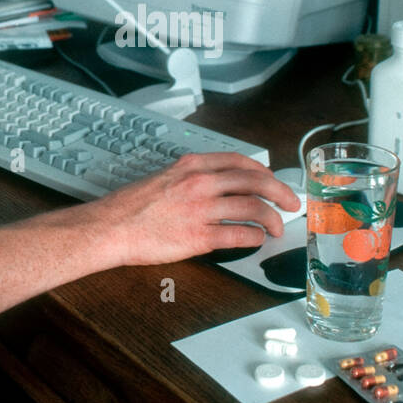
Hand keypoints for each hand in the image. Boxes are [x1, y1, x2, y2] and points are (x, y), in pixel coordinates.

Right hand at [77, 152, 302, 267]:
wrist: (110, 227)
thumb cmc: (131, 206)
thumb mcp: (164, 177)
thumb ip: (192, 178)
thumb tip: (217, 186)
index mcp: (192, 165)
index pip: (240, 162)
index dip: (262, 172)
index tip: (272, 180)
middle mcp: (201, 183)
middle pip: (255, 182)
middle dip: (280, 192)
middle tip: (291, 203)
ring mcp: (202, 209)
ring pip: (254, 208)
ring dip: (272, 219)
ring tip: (277, 228)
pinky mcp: (199, 237)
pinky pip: (239, 235)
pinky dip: (254, 237)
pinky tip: (257, 240)